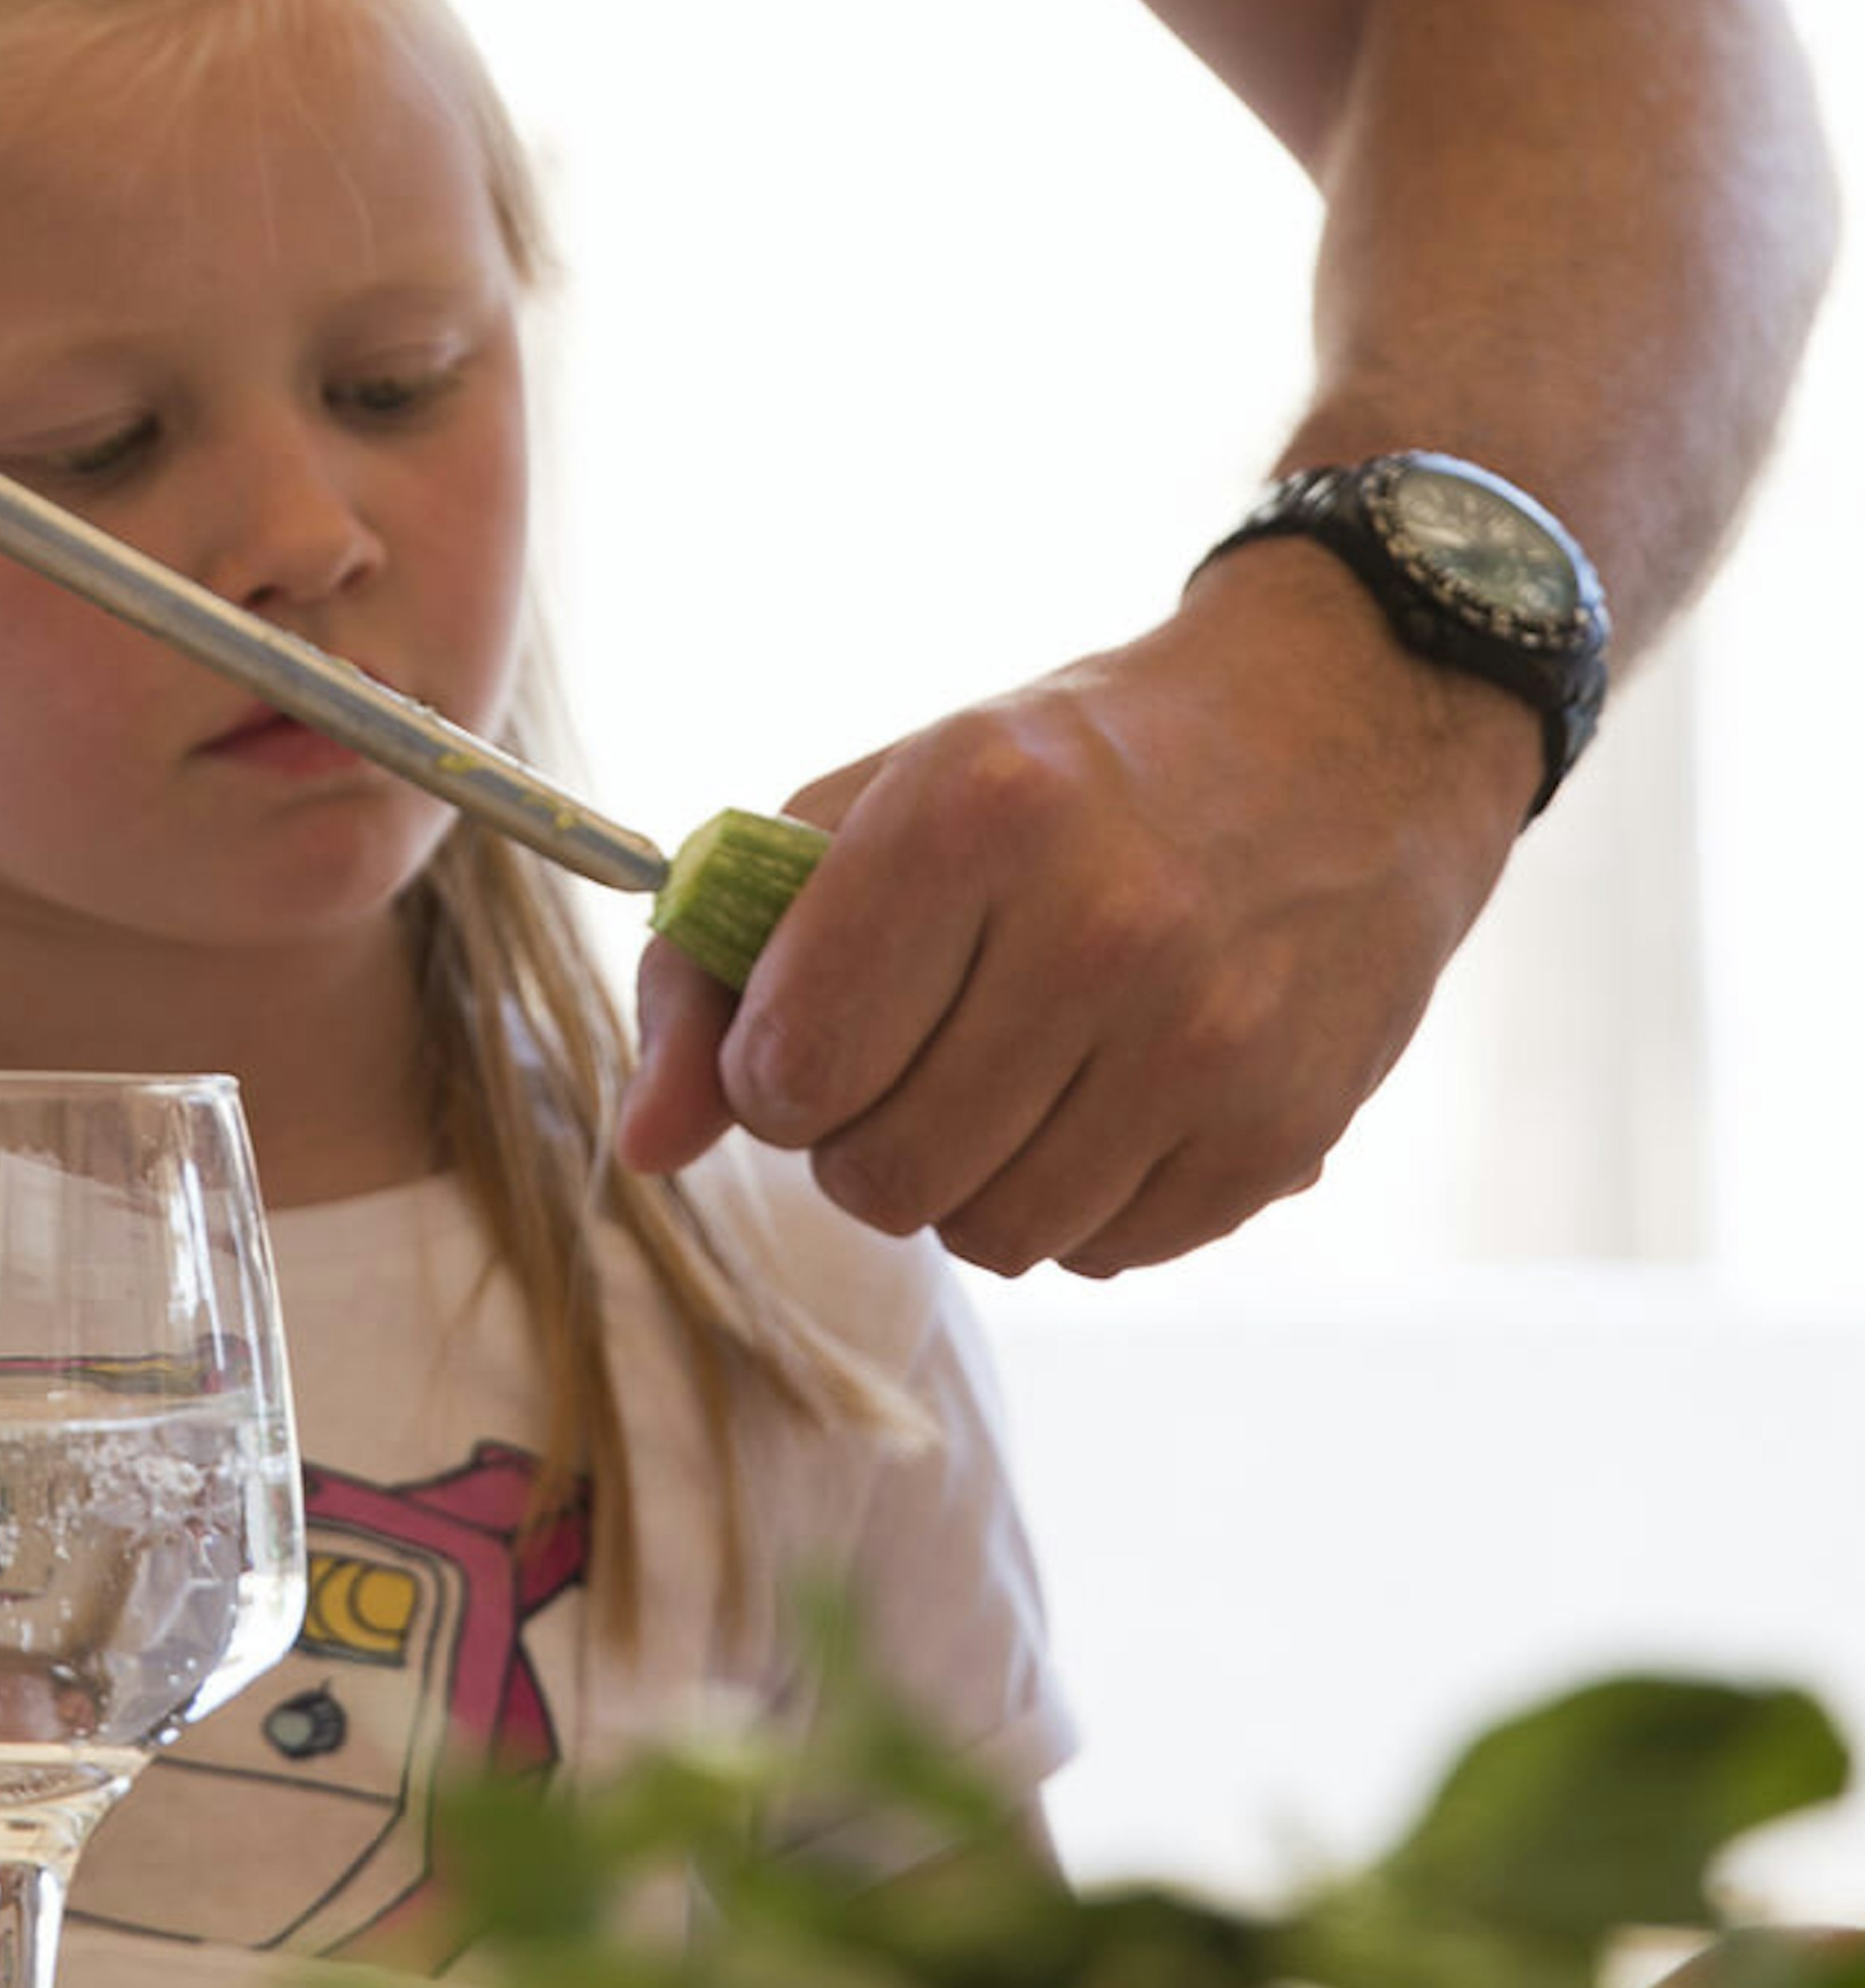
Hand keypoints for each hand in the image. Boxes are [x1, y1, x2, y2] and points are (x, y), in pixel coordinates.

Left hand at [618, 544, 1544, 1274]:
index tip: (812, 1030)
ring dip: (968, 1179)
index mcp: (973, 814)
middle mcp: (1100, 927)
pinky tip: (1108, 1092)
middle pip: (881, 1177)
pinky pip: (1103, 1254)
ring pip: (991, 1235)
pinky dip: (1078, 1200)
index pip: (791, 1068)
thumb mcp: (877, 806)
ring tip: (1011, 1071)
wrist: (1343, 733)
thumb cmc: (1068, 773)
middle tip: (914, 1052)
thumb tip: (644, 1148)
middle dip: (863, 1137)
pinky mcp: (1282, 1131)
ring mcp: (1205, 1039)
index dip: (773, 1075)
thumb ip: (720, 966)